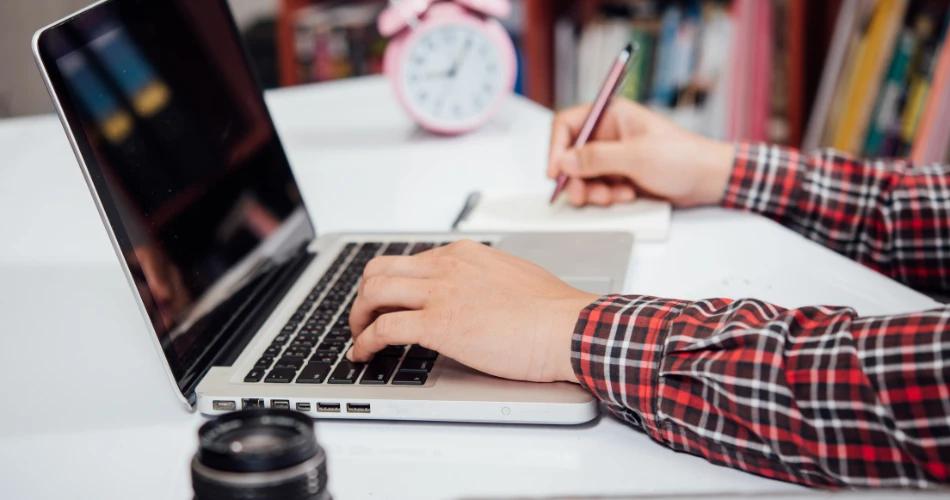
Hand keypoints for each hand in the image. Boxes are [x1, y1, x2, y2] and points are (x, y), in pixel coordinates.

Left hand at [347, 241, 597, 382]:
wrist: (568, 326)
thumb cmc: (551, 311)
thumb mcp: (510, 277)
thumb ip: (482, 280)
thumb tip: (471, 296)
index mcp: (463, 254)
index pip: (409, 261)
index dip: (390, 285)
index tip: (387, 303)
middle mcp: (446, 266)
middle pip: (380, 269)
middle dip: (364, 296)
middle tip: (364, 318)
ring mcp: (440, 293)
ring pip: (373, 293)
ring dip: (358, 317)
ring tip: (359, 338)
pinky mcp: (438, 324)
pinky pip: (384, 328)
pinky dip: (365, 342)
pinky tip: (363, 355)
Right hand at [548, 98, 734, 206]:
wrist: (709, 179)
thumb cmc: (682, 157)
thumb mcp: (636, 156)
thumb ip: (596, 158)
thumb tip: (564, 161)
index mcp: (611, 115)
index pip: (568, 125)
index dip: (556, 148)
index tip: (556, 172)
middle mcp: (608, 134)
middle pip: (571, 154)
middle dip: (575, 177)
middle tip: (582, 195)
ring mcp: (613, 156)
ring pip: (583, 175)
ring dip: (591, 190)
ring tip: (611, 197)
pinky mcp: (619, 176)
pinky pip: (598, 187)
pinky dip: (605, 196)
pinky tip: (625, 196)